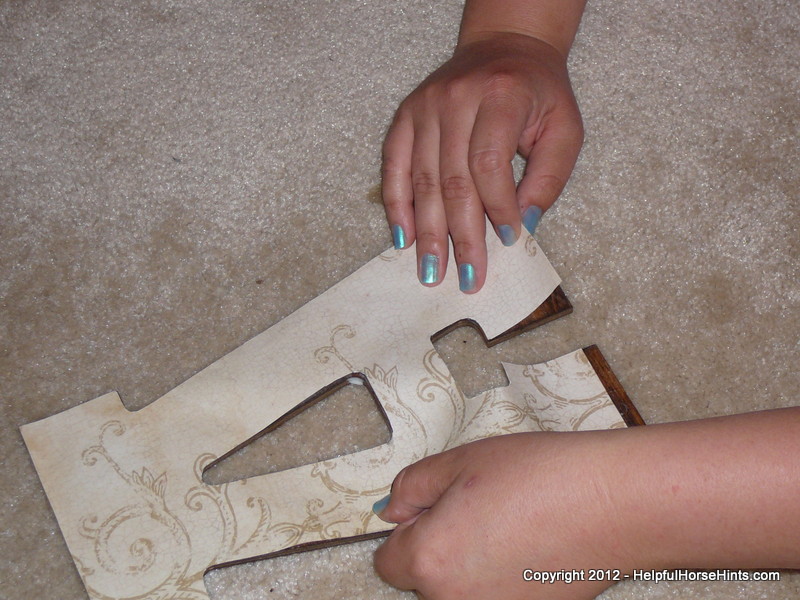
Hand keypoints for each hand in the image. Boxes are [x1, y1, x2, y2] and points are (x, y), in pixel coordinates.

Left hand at [373, 409, 799, 598]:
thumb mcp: (461, 462)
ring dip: (468, 562)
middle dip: (437, 544)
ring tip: (507, 522)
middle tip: (476, 505)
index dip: (407, 527)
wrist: (615, 503)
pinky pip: (493, 595)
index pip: (386, 560)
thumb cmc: (541, 476)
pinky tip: (528, 544)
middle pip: (423, 578)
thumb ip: (412, 487)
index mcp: (430, 561)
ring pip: (458, 588)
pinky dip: (500, 576)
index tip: (433, 506)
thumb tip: (391, 511)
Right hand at [381, 33, 583, 292]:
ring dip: (427, 232)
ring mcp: (424, 106)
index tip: (508, 242)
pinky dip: (397, 205)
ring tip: (432, 271)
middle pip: (453, 179)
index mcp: (501, 96)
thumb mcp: (564, 129)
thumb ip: (549, 178)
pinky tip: (404, 238)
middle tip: (466, 278)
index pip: (489, 162)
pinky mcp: (405, 116)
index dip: (497, 207)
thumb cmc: (539, 94)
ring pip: (422, 180)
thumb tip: (522, 226)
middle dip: (460, 235)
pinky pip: (395, 166)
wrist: (504, 47)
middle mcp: (456, 98)